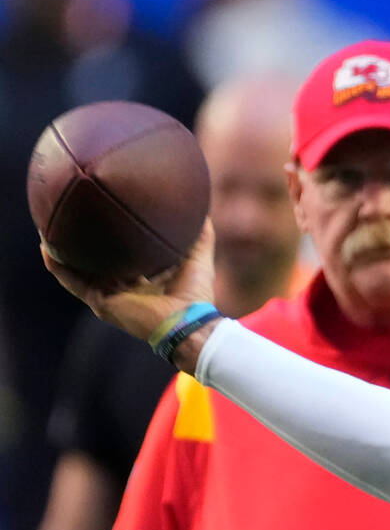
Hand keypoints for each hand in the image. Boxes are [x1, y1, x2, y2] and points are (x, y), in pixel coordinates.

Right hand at [42, 219, 216, 341]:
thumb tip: (201, 208)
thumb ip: (200, 234)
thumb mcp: (197, 256)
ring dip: (62, 253)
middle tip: (69, 219)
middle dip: (81, 244)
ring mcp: (108, 296)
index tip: (103, 218)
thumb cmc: (195, 294)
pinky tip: (47, 249)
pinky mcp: (100, 302)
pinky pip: (73, 282)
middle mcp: (121, 288)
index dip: (110, 241)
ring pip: (77, 272)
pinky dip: (59, 267)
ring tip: (48, 230)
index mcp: (141, 280)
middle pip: (94, 264)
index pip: (120, 258)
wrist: (188, 321)